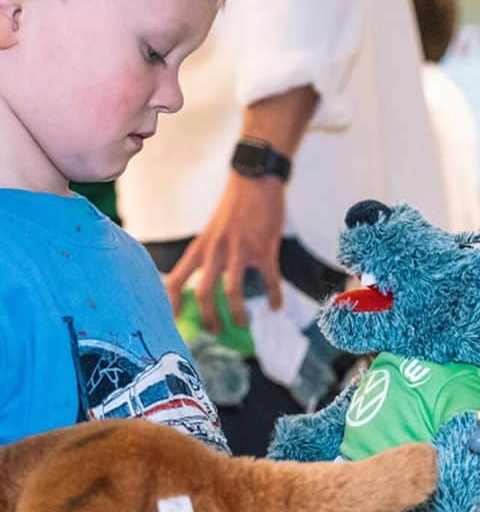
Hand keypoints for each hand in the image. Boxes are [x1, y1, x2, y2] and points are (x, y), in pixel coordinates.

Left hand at [165, 174, 286, 327]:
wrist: (255, 179)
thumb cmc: (235, 207)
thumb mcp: (212, 231)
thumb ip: (209, 255)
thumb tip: (208, 284)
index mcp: (200, 248)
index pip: (175, 279)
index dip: (171, 304)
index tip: (174, 322)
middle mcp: (215, 251)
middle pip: (203, 294)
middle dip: (209, 319)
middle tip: (216, 331)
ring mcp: (240, 250)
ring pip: (233, 292)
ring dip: (239, 314)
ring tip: (245, 323)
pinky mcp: (265, 248)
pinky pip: (270, 281)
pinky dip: (274, 297)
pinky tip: (276, 306)